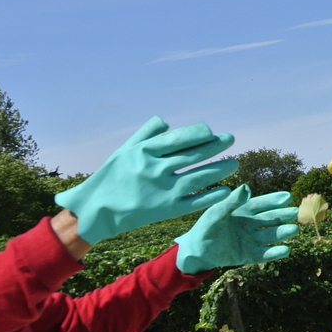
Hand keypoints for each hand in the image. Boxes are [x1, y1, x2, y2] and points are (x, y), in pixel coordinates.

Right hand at [54, 116, 237, 244]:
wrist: (97, 210)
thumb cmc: (112, 176)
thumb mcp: (124, 150)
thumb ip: (146, 134)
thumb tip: (168, 122)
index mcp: (145, 152)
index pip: (180, 138)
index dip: (199, 133)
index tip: (211, 131)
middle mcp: (156, 170)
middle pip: (193, 155)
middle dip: (215, 146)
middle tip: (230, 139)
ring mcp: (163, 191)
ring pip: (199, 177)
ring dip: (220, 169)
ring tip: (234, 163)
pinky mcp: (167, 210)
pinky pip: (196, 201)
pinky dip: (212, 195)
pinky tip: (226, 189)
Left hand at [175, 186, 299, 273]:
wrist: (197, 250)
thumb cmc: (205, 227)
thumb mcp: (216, 213)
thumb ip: (230, 202)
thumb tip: (246, 188)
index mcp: (243, 211)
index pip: (262, 204)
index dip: (274, 200)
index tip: (287, 197)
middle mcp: (251, 224)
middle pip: (270, 219)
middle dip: (283, 216)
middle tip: (296, 212)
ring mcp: (251, 240)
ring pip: (270, 236)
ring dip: (282, 232)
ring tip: (294, 229)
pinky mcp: (249, 256)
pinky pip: (264, 254)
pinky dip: (274, 253)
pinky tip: (286, 250)